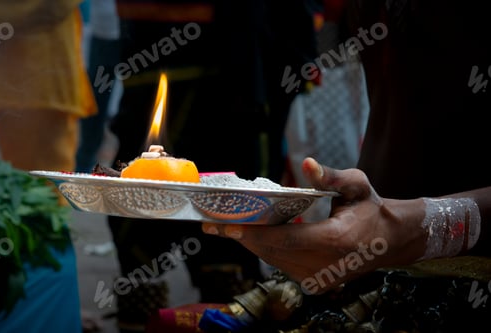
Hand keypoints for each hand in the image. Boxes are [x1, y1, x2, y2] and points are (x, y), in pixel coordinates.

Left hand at [202, 157, 425, 293]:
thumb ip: (331, 176)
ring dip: (253, 245)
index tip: (227, 226)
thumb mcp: (356, 185)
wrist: (388, 241)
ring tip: (228, 228)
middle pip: (274, 252)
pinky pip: (284, 266)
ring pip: (276, 261)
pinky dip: (269, 251)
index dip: (254, 233)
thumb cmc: (371, 208)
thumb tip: (307, 164)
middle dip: (243, 237)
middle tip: (214, 225)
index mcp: (336, 240)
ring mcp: (321, 279)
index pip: (286, 239)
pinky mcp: (318, 284)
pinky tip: (256, 236)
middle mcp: (326, 265)